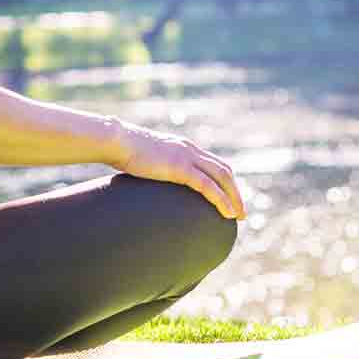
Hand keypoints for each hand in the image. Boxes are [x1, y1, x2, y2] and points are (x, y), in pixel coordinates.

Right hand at [108, 120, 246, 219]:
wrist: (118, 142)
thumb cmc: (125, 152)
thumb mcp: (146, 160)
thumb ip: (155, 169)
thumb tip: (150, 183)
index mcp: (184, 148)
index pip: (214, 163)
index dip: (225, 181)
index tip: (230, 198)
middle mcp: (191, 150)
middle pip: (224, 170)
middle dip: (235, 192)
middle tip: (241, 212)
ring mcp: (187, 157)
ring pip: (222, 177)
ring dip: (234, 197)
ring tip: (239, 216)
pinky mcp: (181, 167)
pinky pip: (208, 186)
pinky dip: (221, 200)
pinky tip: (228, 213)